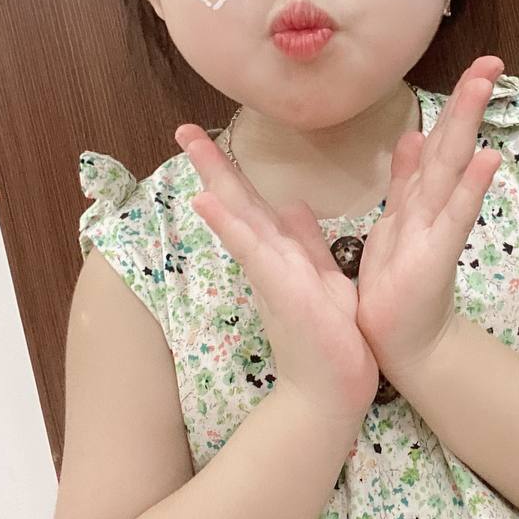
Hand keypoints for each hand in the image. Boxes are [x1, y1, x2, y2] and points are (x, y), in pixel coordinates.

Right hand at [175, 125, 378, 422]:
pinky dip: (229, 225)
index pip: (252, 203)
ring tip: (192, 149)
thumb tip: (292, 204)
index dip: (231, 170)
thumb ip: (308, 243)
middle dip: (211, 164)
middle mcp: (268, 258)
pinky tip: (208, 202)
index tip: (207, 137)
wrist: (335, 389)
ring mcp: (270, 273)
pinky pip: (252, 251)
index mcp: (280, 253)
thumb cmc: (333, 336)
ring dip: (216, 182)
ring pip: (239, 218)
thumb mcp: (324, 278)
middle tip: (182, 129)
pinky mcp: (279, 290)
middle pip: (236, 202)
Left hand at [355, 56, 505, 384]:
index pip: (437, 140)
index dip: (454, 103)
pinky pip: (455, 217)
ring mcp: (437, 229)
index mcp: (417, 196)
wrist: (400, 340)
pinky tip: (489, 159)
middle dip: (468, 102)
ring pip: (453, 169)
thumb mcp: (393, 222)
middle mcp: (432, 207)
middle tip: (492, 61)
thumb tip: (412, 136)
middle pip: (450, 146)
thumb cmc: (395, 284)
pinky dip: (471, 187)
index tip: (478, 66)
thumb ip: (405, 180)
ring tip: (485, 88)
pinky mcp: (436, 257)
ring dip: (468, 127)